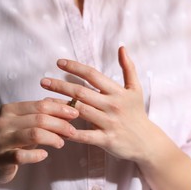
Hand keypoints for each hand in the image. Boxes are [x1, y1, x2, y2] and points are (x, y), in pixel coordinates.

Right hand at [0, 99, 78, 183]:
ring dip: (53, 138)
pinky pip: (22, 155)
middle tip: (72, 131)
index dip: (60, 109)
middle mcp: (2, 122)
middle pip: (39, 119)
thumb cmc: (14, 140)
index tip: (75, 113)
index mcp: (9, 109)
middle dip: (60, 124)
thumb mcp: (27, 124)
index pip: (40, 105)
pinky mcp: (0, 158)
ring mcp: (0, 140)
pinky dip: (37, 155)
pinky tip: (44, 154)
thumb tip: (69, 108)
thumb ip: (44, 115)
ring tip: (61, 143)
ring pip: (34, 134)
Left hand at [40, 47, 158, 162]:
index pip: (92, 75)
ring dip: (60, 106)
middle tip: (43, 81)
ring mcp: (109, 123)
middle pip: (81, 92)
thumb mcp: (136, 89)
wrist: (147, 142)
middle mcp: (112, 105)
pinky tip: (56, 127)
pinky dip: (71, 132)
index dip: (74, 67)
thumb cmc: (137, 114)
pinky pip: (85, 136)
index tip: (58, 63)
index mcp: (117, 92)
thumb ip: (128, 68)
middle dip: (60, 86)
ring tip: (44, 101)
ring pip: (80, 111)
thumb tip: (121, 47)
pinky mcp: (106, 140)